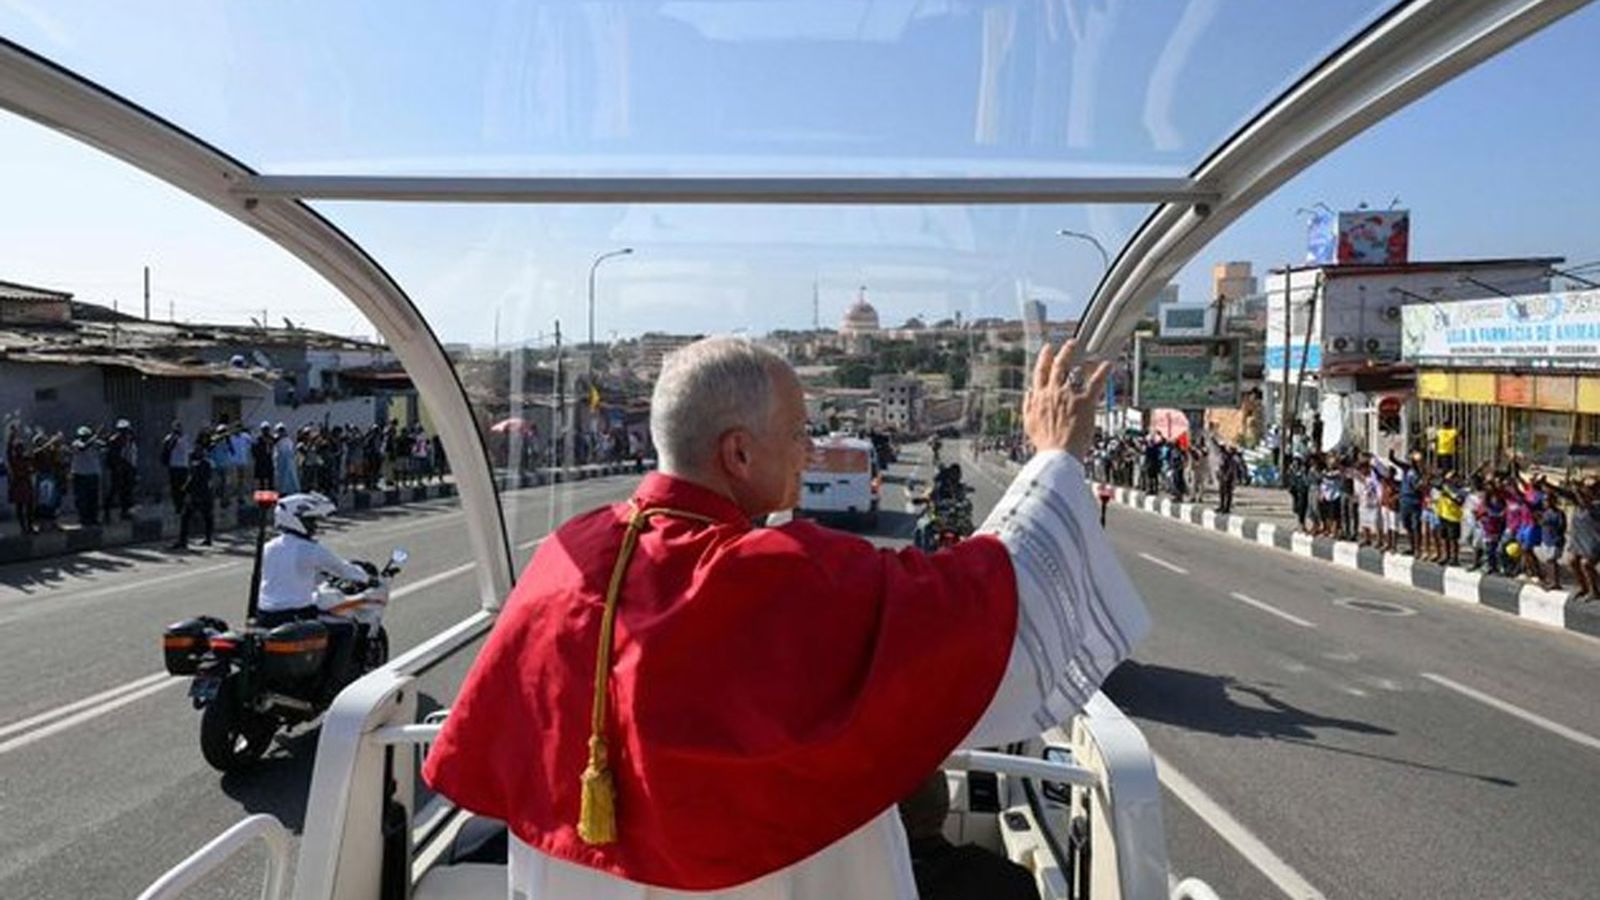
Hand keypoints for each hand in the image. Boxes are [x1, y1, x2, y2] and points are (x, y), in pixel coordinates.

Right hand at [1023, 340, 1110, 458]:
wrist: (1058, 455)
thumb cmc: (1045, 444)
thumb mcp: (1029, 424)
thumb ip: (1028, 406)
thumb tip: (1029, 393)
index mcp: (1039, 398)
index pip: (1040, 373)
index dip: (1044, 358)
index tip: (1048, 349)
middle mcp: (1053, 393)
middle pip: (1057, 366)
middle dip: (1064, 352)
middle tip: (1070, 344)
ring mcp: (1069, 396)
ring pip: (1073, 370)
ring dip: (1079, 358)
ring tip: (1084, 351)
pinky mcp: (1085, 402)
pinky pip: (1095, 383)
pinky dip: (1102, 372)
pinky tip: (1107, 364)